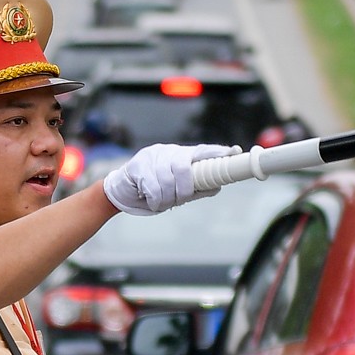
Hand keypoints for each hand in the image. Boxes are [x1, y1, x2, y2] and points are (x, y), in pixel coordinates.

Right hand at [102, 143, 240, 216]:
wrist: (121, 191)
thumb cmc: (151, 190)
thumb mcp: (175, 189)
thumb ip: (195, 188)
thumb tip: (217, 187)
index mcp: (180, 156)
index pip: (202, 151)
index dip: (217, 152)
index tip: (234, 152)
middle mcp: (168, 152)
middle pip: (183, 167)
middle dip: (183, 189)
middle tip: (179, 199)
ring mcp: (152, 156)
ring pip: (167, 179)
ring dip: (165, 197)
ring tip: (160, 202)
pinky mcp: (138, 165)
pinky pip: (152, 185)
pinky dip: (154, 198)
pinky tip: (150, 200)